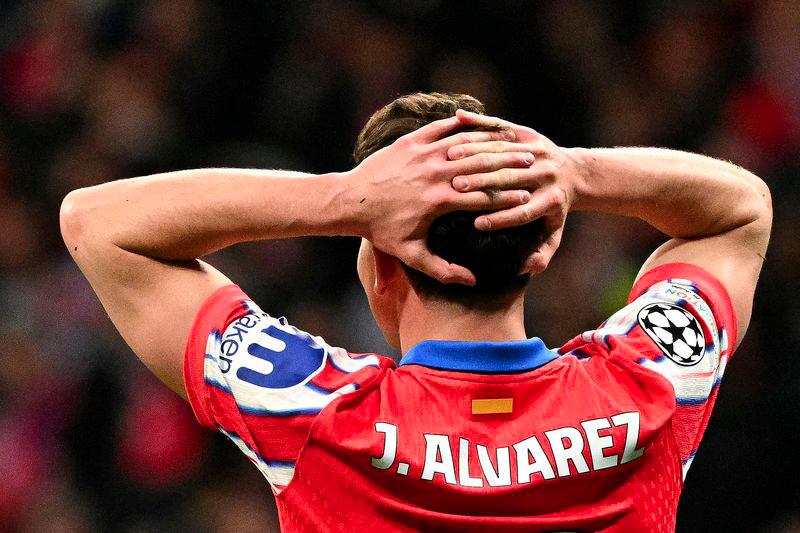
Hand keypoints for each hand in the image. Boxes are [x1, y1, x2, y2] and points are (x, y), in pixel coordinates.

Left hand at [347, 115, 537, 284]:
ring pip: (465, 144)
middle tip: (532, 163)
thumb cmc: (380, 230)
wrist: (349, 201)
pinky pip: (442, 128)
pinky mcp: (410, 141)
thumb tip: (472, 281)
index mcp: (438, 201)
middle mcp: (433, 174)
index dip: (507, 197)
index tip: (528, 198)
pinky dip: (463, 125)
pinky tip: (480, 124)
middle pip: (480, 166)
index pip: (482, 197)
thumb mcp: (410, 255)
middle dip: (508, 165)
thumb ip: (442, 270)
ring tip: (513, 143)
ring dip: (492, 143)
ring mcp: (422, 154)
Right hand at [447, 109, 581, 273]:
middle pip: (512, 179)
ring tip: (451, 163)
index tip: (478, 225)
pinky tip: (458, 140)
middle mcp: (547, 175)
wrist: (574, 173)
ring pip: (505, 154)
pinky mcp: (530, 137)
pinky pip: (502, 134)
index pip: (523, 212)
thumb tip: (531, 267)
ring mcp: (539, 153)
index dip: (501, 219)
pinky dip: (479, 136)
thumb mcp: (553, 233)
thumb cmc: (555, 210)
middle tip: (457, 189)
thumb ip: (542, 253)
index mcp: (552, 201)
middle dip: (484, 184)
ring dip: (477, 157)